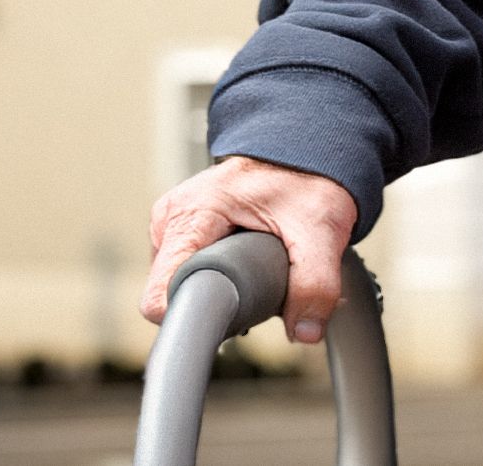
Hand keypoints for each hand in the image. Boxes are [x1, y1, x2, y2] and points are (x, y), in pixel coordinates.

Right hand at [141, 155, 357, 343]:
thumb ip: (315, 283)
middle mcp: (172, 218)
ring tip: (258, 274)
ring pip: (182, 285)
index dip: (194, 315)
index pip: (162, 292)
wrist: (308, 150)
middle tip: (261, 287)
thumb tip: (304, 332)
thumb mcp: (319, 228)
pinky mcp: (186, 232)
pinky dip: (220, 278)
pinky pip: (190, 272)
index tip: (232, 318)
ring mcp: (175, 225)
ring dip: (220, 292)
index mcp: (191, 213)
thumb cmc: (307, 176)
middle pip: (173, 293)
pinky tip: (247, 269)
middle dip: (218, 303)